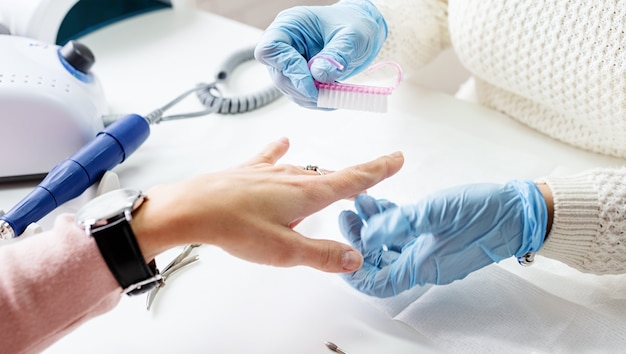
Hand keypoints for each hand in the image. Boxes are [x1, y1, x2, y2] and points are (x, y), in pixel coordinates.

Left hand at [133, 137, 403, 272]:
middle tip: (373, 172)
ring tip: (330, 180)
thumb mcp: (284, 250)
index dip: (377, 170)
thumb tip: (353, 258)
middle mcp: (291, 177)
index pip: (352, 180)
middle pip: (332, 175)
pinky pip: (270, 159)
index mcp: (306, 194)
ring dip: (321, 176)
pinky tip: (283, 143)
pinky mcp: (248, 172)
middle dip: (355, 176)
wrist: (191, 208)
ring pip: (304, 170)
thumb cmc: (234, 225)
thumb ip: (322, 255)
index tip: (395, 158)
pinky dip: (279, 153)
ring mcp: (269, 171)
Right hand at [254, 0, 386, 107]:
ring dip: (309, 98)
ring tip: (333, 96)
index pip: (271, 49)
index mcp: (290, 24)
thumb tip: (319, 75)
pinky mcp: (298, 75)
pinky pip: (300, 93)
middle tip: (326, 95)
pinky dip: (315, 100)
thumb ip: (335, 54)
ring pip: (288, 88)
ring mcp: (289, 60)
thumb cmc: (353, 23)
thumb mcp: (351, 36)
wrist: (361, 30)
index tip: (311, 84)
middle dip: (302, 89)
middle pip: (278, 74)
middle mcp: (285, 42)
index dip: (288, 69)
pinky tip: (332, 97)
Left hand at [338, 181, 547, 296]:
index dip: (355, 273)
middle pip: (381, 262)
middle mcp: (424, 264)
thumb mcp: (433, 213)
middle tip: (348, 215)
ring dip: (375, 227)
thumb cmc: (483, 214)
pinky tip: (385, 204)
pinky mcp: (439, 239)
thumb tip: (365, 234)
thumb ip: (396, 224)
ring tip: (363, 202)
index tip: (339, 252)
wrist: (519, 212)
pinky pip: (407, 236)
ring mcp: (432, 252)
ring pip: (392, 246)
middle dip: (360, 240)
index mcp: (422, 266)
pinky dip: (393, 222)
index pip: (378, 283)